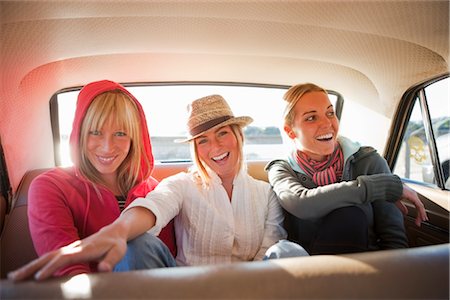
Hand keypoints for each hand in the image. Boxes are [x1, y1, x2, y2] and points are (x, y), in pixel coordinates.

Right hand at [8, 223, 127, 280]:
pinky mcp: (67, 251)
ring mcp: (69, 248)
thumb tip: (104, 269)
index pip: (65, 258)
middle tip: (15, 277)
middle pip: (50, 257)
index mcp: (85, 249)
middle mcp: (74, 247)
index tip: (40, 277)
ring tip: (14, 276)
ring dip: (30, 266)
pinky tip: (27, 272)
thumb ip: (111, 260)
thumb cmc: (116, 244)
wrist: (114, 232)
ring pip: (46, 257)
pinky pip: (49, 258)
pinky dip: (37, 264)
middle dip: (33, 267)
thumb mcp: (118, 252)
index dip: (53, 267)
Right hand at [395, 184, 427, 226]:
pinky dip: (421, 212)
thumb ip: (402, 207)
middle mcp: (414, 195)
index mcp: (411, 195)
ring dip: (421, 215)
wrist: (389, 187)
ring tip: (421, 221)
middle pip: (420, 206)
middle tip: (419, 222)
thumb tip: (406, 213)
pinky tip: (421, 217)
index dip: (419, 212)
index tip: (419, 219)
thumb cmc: (392, 191)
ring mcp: (414, 195)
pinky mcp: (413, 197)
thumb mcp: (397, 201)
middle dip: (420, 215)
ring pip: (420, 207)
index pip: (417, 205)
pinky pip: (419, 206)